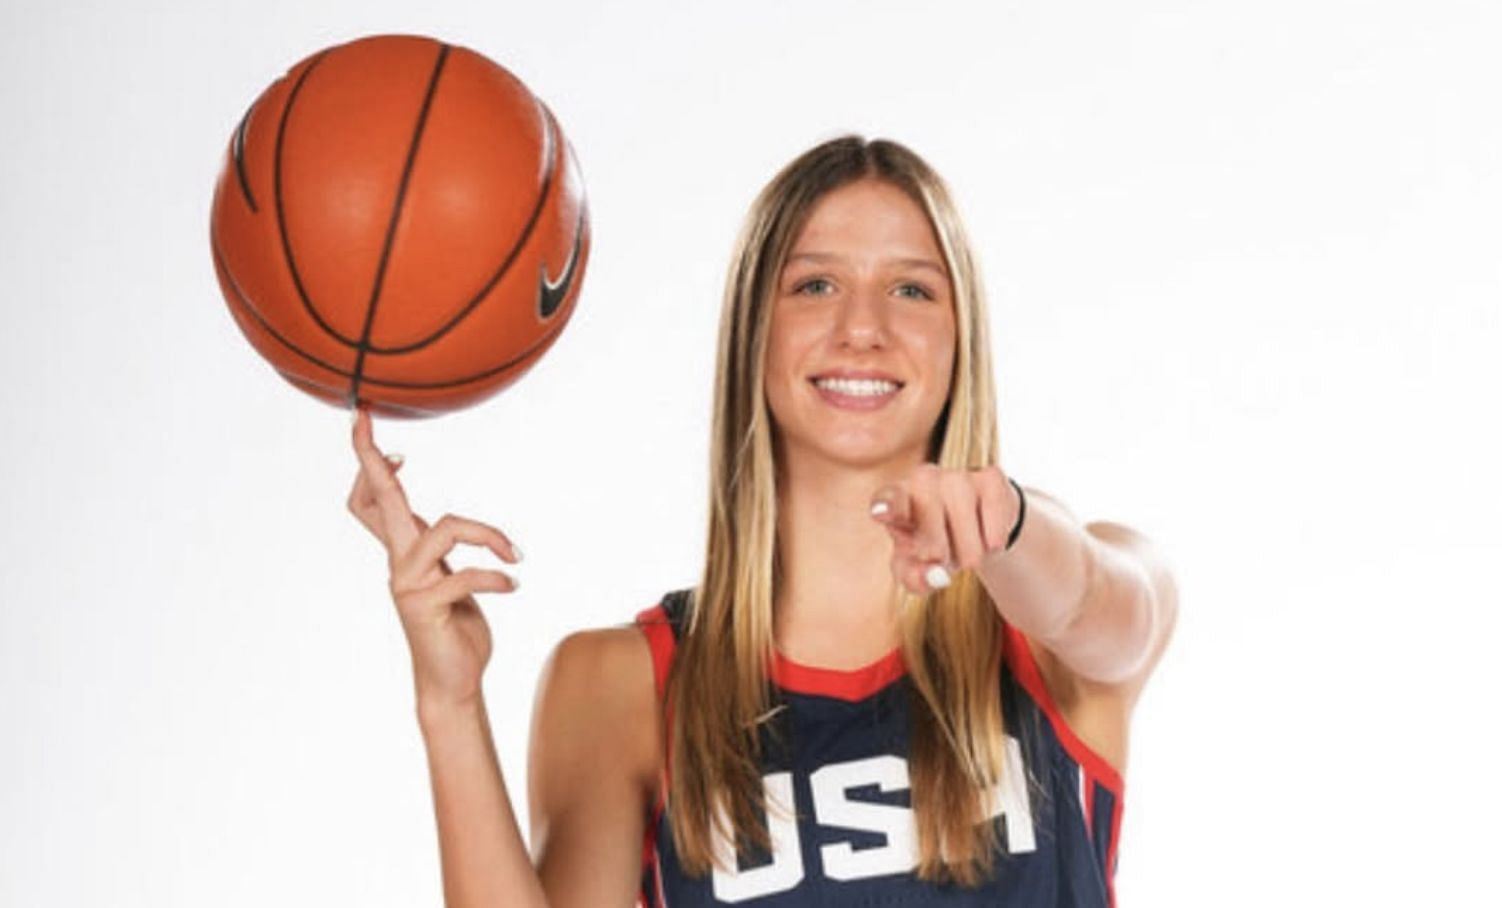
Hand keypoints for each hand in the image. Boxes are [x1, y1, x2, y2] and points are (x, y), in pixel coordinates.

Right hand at [347, 406, 521, 710]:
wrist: (455, 682)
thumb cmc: (455, 628)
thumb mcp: (447, 579)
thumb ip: (439, 552)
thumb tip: (439, 523)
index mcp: (403, 553)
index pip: (372, 502)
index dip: (369, 464)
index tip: (368, 425)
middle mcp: (398, 564)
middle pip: (380, 501)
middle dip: (373, 460)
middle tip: (364, 419)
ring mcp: (408, 586)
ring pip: (445, 529)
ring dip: (488, 535)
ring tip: (513, 554)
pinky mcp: (425, 608)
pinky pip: (465, 575)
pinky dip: (495, 577)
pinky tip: (513, 585)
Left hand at [869, 464, 1019, 594]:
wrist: (978, 531)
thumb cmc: (936, 547)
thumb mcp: (918, 568)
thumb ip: (915, 577)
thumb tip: (933, 576)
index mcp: (897, 499)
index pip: (888, 499)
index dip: (886, 507)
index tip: (881, 514)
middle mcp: (923, 479)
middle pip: (929, 519)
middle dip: (938, 550)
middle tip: (943, 560)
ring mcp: (957, 475)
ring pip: (964, 518)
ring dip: (969, 550)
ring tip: (968, 554)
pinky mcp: (990, 478)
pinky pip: (994, 513)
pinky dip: (994, 537)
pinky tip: (989, 540)